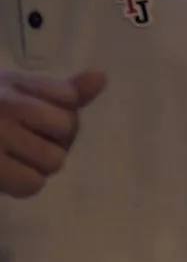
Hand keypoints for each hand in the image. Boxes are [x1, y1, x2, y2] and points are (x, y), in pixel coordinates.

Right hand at [0, 70, 107, 197]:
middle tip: (25, 141)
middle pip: (67, 127)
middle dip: (53, 139)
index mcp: (11, 82)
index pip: (68, 97)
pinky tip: (7, 174)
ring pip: (54, 159)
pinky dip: (23, 183)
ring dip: (39, 164)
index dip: (59, 114)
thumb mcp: (18, 92)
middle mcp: (3, 103)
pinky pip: (32, 183)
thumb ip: (63, 90)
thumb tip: (102, 77)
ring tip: (14, 158)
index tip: (34, 117)